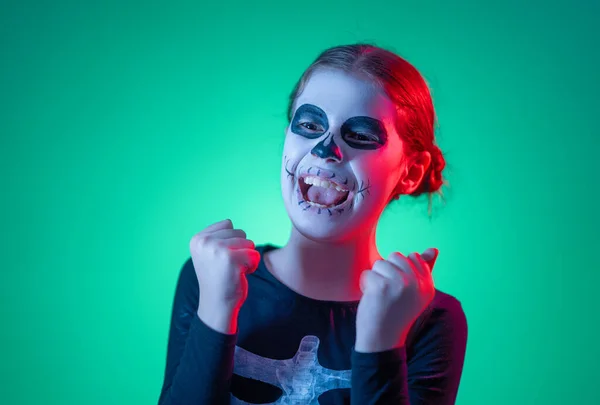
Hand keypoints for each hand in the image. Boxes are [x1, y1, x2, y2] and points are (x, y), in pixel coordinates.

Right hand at [189, 219, 259, 333]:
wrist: (217, 306)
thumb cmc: (218, 279)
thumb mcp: (210, 253)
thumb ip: (217, 237)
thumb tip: (230, 222)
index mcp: (198, 239)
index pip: (228, 224)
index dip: (231, 242)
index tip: (221, 259)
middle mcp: (205, 242)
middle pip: (240, 232)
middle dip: (240, 249)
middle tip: (228, 267)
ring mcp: (217, 249)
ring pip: (249, 243)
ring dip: (247, 258)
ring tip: (233, 271)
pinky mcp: (231, 259)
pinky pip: (255, 255)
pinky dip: (252, 266)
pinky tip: (239, 276)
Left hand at [355, 248, 437, 351]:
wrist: (383, 340)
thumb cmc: (395, 313)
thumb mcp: (415, 293)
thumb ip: (424, 270)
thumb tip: (434, 249)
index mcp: (428, 285)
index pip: (413, 257)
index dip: (399, 271)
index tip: (399, 292)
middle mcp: (418, 283)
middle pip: (395, 256)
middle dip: (386, 273)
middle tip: (389, 294)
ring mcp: (401, 284)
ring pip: (380, 263)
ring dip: (375, 279)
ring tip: (380, 297)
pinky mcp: (383, 286)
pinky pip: (367, 273)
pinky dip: (365, 286)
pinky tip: (372, 300)